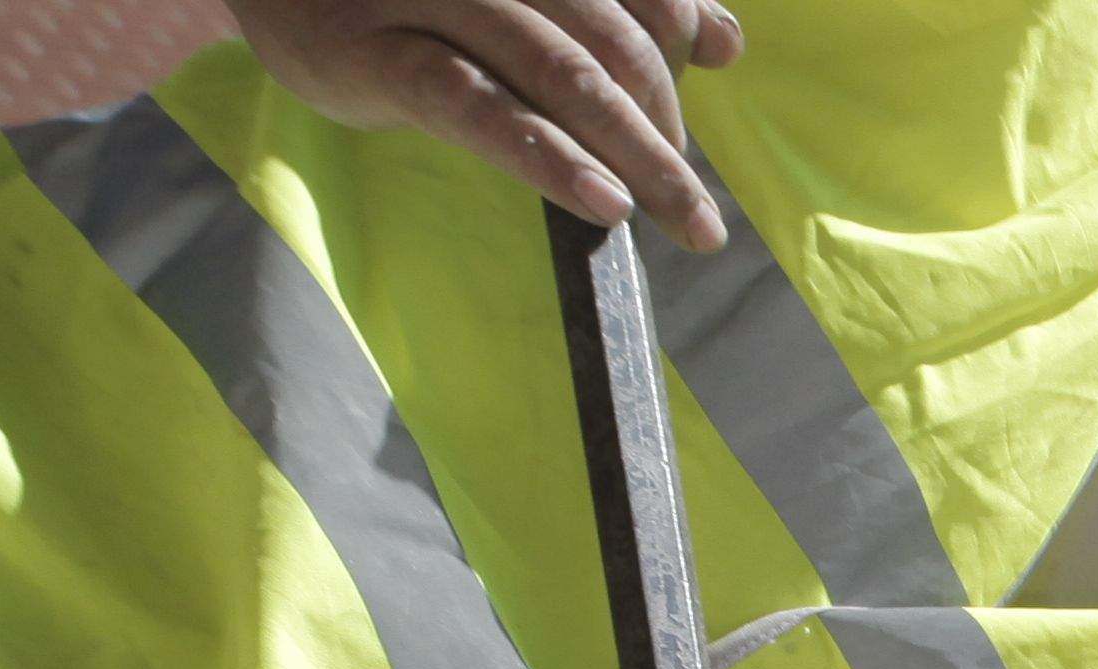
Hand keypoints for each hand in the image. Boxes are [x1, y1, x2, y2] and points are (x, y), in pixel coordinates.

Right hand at [232, 0, 745, 247]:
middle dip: (665, 121)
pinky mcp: (375, 54)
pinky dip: (550, 158)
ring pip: (558, 71)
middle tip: (692, 202)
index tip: (700, 75)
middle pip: (607, 35)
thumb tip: (722, 41)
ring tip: (684, 218)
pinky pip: (478, 108)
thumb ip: (614, 5)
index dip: (677, 27)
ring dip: (637, 153)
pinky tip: (604, 203)